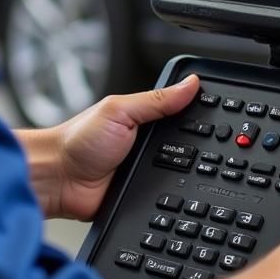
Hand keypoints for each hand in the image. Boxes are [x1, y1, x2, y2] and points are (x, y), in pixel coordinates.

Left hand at [41, 74, 199, 220]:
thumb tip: (189, 83)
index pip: (180, 112)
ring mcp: (145, 169)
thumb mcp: (120, 110)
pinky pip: (165, 196)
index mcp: (143, 117)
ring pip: (179, 173)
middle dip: (197, 148)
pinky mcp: (142, 195)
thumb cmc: (77, 141)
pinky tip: (175, 192)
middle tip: (209, 147)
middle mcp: (146, 142)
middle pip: (185, 145)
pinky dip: (170, 196)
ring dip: (183, 173)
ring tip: (190, 170)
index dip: (198, 113)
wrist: (57, 181)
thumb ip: (155, 100)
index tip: (222, 113)